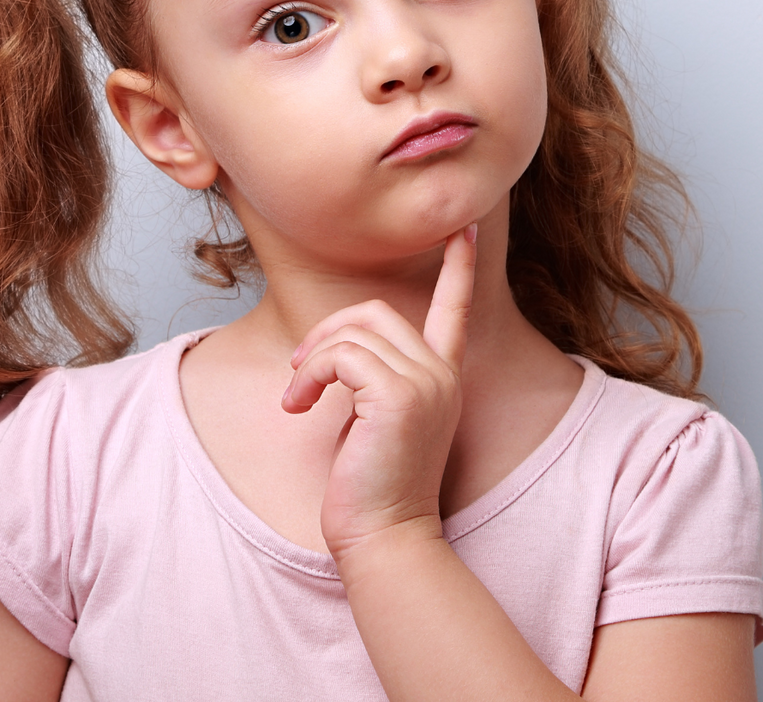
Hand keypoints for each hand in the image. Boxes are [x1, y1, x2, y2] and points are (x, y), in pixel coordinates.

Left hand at [282, 226, 476, 560]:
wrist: (383, 535)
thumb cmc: (371, 486)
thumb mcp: (376, 420)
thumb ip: (372, 378)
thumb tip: (335, 352)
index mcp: (444, 377)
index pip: (455, 309)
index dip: (459, 267)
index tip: (466, 228)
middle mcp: (442, 374)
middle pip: (375, 311)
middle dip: (327, 330)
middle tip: (299, 370)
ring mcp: (425, 382)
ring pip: (353, 331)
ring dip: (311, 361)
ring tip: (296, 398)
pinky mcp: (398, 395)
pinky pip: (340, 356)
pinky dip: (310, 375)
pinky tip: (300, 406)